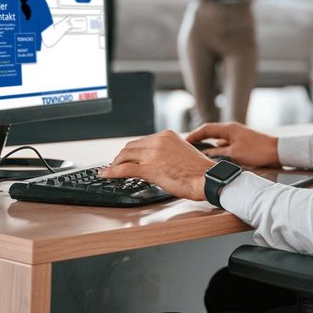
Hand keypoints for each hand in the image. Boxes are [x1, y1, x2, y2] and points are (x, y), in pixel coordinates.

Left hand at [99, 130, 213, 200]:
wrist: (206, 178)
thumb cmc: (199, 170)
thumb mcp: (182, 151)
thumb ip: (168, 151)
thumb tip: (158, 160)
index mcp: (166, 135)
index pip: (142, 141)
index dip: (132, 151)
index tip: (127, 157)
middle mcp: (158, 140)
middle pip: (130, 146)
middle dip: (121, 156)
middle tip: (116, 165)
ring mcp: (153, 153)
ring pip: (125, 156)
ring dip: (115, 164)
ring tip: (110, 171)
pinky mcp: (149, 168)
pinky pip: (124, 169)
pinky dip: (111, 172)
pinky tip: (106, 175)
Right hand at [185, 122, 278, 166]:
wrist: (275, 152)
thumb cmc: (257, 150)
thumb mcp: (234, 154)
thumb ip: (218, 153)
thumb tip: (205, 154)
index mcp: (228, 128)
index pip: (206, 129)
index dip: (194, 135)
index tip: (184, 141)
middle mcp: (231, 130)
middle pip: (210, 133)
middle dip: (199, 140)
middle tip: (188, 147)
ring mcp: (236, 136)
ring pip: (217, 140)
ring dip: (208, 145)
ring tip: (198, 154)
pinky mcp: (241, 143)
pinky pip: (224, 145)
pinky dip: (217, 150)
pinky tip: (214, 157)